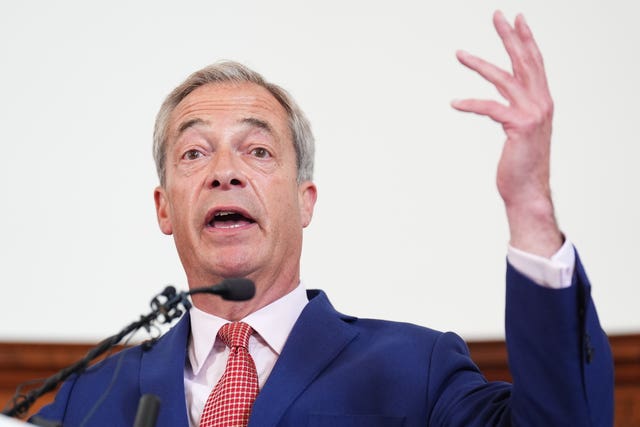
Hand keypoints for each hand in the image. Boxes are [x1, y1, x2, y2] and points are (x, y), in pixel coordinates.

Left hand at [452, 11, 562, 256]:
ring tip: (459, 53)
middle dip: (509, 36)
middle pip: (524, 61)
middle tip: (496, 15)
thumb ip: (516, 112)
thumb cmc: (521, 164)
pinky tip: (453, 102)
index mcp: (542, 101)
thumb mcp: (521, 132)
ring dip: (479, 63)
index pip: (535, 62)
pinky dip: (470, 103)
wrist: (528, 191)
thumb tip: (504, 104)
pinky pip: (490, 108)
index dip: (525, 39)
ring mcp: (532, 114)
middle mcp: (541, 103)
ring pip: (503, 79)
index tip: (515, 19)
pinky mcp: (519, 127)